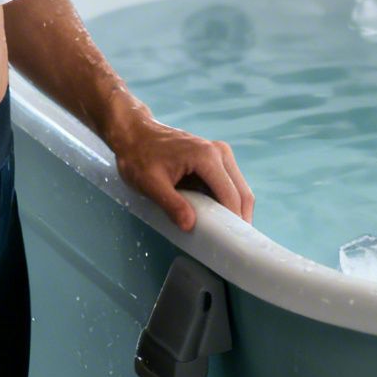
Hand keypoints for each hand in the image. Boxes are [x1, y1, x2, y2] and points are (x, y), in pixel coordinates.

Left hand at [109, 117, 255, 231]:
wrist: (134, 133)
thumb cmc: (138, 156)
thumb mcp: (150, 183)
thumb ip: (171, 204)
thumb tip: (190, 225)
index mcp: (207, 157)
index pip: (231, 195)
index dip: (234, 220)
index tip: (233, 243)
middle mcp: (219, 152)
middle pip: (241, 191)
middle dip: (240, 217)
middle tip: (233, 243)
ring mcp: (218, 152)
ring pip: (238, 187)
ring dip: (235, 209)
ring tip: (226, 233)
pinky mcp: (214, 156)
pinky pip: (228, 182)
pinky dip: (227, 200)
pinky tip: (218, 216)